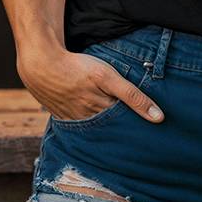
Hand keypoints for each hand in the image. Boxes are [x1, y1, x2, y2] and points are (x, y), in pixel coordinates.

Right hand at [17, 40, 164, 123]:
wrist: (42, 65)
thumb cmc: (77, 68)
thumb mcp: (108, 77)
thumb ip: (132, 95)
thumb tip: (158, 117)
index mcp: (102, 113)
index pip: (126, 126)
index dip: (137, 126)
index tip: (152, 132)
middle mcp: (89, 121)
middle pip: (111, 129)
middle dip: (123, 131)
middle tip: (139, 136)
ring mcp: (74, 119)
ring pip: (95, 127)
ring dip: (106, 128)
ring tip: (117, 127)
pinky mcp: (63, 114)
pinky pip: (79, 124)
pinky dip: (88, 124)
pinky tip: (93, 120)